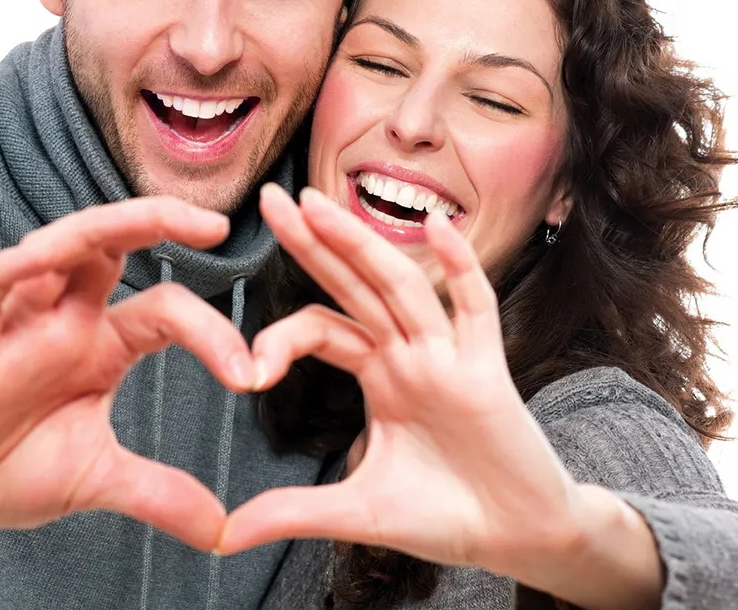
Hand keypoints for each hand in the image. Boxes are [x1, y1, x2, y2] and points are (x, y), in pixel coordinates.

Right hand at [0, 197, 257, 549]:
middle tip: (219, 223)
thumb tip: (223, 531)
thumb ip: (158, 495)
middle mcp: (64, 316)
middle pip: (118, 244)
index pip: (168, 310)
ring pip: (63, 245)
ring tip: (161, 219)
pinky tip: (53, 255)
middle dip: (164, 221)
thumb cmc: (8, 466)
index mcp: (102, 343)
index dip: (214, 335)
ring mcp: (18, 317)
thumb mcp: (98, 480)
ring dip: (110, 225)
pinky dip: (22, 265)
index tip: (254, 378)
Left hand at [220, 185, 662, 607]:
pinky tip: (438, 227)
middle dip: (313, 241)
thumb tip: (222, 536)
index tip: (247, 372)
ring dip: (361, 244)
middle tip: (269, 199)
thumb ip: (292, 512)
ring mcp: (449, 357)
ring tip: (318, 203)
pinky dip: (460, 267)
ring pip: (400, 287)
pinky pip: (474, 309)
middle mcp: (411, 354)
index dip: (281, 337)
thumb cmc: (446, 516)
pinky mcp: (487, 372)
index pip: (323, 328)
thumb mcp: (356, 514)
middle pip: (354, 284)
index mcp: (380, 374)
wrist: (516, 539)